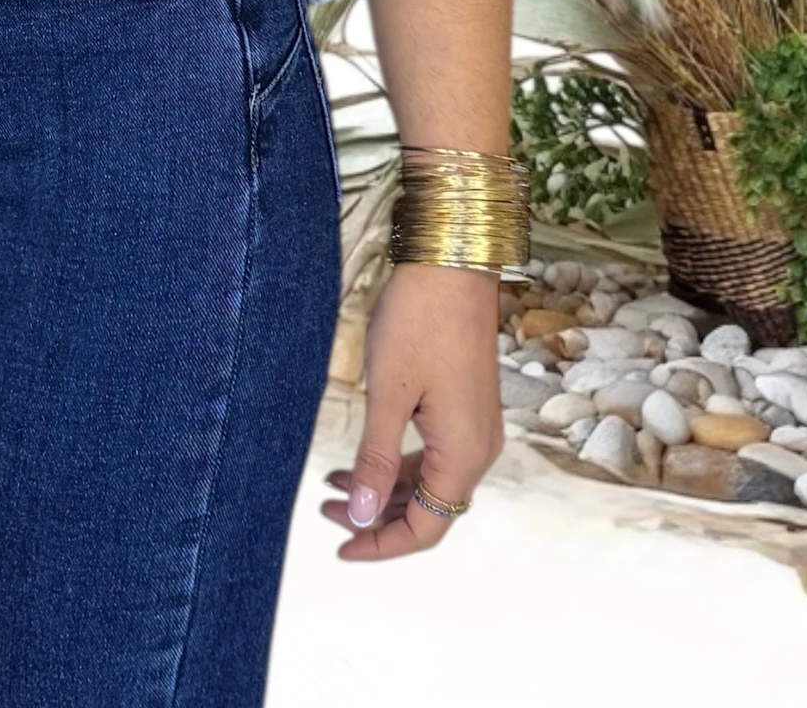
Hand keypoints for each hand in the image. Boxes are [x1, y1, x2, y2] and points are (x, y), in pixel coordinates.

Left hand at [320, 261, 503, 559]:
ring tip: (334, 482)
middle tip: (326, 509)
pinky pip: (437, 452)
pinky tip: (365, 452)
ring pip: (431, 480)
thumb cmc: (419, 320)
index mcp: (464, 455)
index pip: (426, 528)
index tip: (339, 547)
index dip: (382, 545)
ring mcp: (477, 425)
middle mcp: (480, 448)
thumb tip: (360, 517)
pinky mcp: (469, 403)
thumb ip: (376, 459)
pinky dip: (401, 462)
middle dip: (377, 516)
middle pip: (431, 509)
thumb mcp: (387, 393)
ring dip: (386, 488)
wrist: (453, 260)